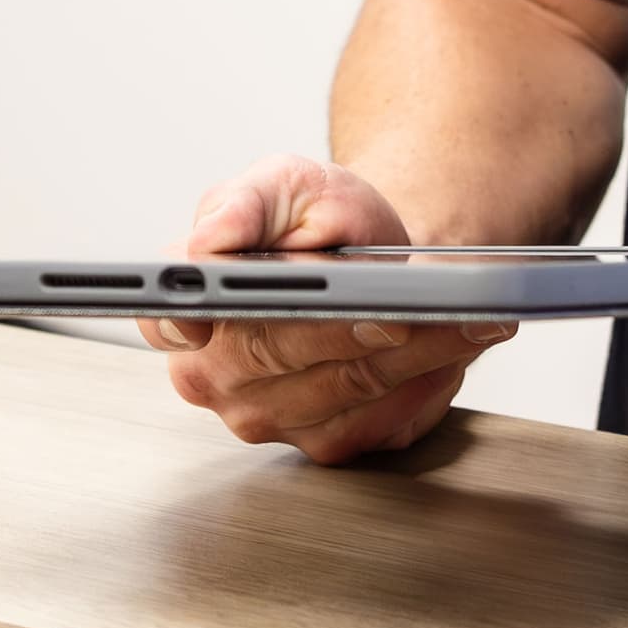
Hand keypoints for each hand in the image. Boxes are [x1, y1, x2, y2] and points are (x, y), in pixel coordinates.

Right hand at [140, 155, 515, 463]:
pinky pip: (379, 419)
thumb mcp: (284, 185)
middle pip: (278, 352)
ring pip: (344, 387)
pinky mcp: (324, 442)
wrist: (370, 257)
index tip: (239, 318)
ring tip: (456, 317)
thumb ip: (243, 203)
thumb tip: (209, 239)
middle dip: (344, 326)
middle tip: (401, 307)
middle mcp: (215, 374)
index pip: (171, 323)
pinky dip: (423, 381)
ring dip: (408, 353)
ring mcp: (268, 418)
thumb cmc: (318, 222)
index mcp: (185, 308)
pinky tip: (451, 347)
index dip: (196, 323)